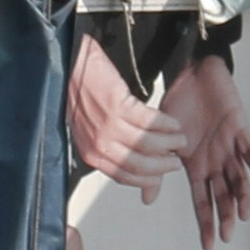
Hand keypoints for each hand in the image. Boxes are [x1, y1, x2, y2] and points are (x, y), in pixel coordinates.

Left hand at [68, 35, 179, 196]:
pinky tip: (173, 123)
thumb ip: (114, 156)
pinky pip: (150, 121)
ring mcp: (108, 126)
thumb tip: (137, 176)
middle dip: (163, 165)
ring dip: (170, 143)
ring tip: (179, 139)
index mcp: (91, 153)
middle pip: (139, 165)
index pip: (124, 176)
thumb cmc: (80, 97)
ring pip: (148, 144)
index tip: (162, 176)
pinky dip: (166, 124)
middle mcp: (99, 143)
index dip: (148, 180)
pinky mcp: (118, 106)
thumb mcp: (92, 134)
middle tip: (175, 161)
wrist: (70, 69)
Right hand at [164, 49, 249, 249]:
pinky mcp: (239, 128)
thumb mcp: (161, 142)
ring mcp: (228, 146)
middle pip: (223, 194)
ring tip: (244, 213)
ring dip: (242, 195)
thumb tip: (146, 199)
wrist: (190, 75)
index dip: (207, 222)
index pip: (203, 201)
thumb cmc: (178, 105)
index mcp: (196, 166)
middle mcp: (214, 160)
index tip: (210, 245)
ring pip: (238, 177)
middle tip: (227, 234)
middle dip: (225, 215)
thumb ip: (157, 171)